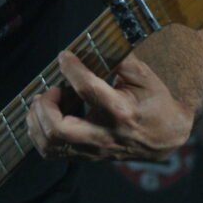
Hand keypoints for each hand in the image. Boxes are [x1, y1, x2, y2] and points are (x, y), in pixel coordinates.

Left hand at [26, 50, 193, 162]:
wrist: (165, 137)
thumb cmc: (154, 102)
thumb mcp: (144, 76)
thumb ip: (118, 59)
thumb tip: (91, 45)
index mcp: (122, 112)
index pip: (87, 89)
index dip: (70, 68)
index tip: (64, 56)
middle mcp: (105, 135)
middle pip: (59, 128)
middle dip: (45, 105)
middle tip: (51, 89)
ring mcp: (94, 150)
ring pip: (50, 143)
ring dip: (37, 119)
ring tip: (42, 101)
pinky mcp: (86, 156)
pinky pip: (51, 151)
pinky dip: (38, 132)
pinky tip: (43, 115)